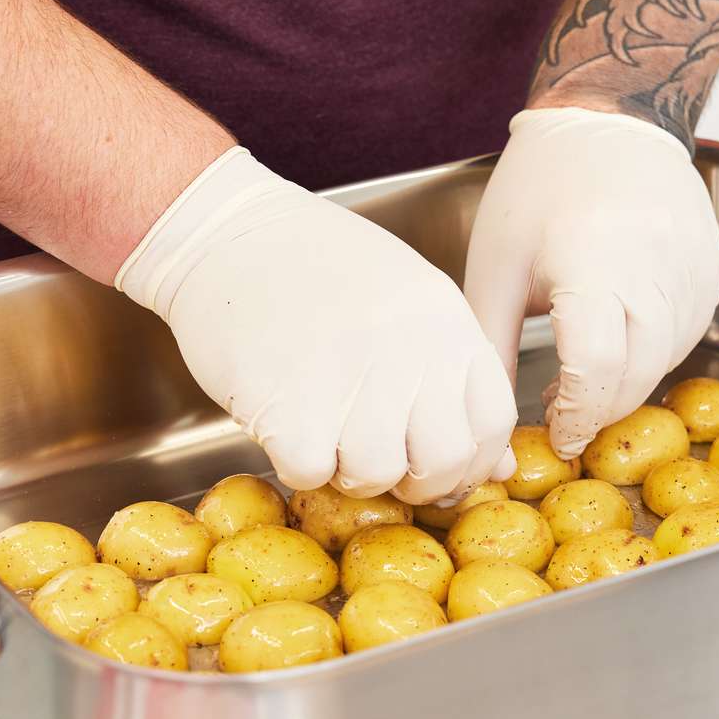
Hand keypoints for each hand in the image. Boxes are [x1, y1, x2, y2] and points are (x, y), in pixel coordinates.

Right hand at [117, 147, 517, 502]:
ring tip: (328, 433)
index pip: (494, 420)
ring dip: (351, 472)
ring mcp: (350, 377)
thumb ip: (451, 375)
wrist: (223, 234)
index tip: (442, 465)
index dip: (473, 460)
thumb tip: (494, 468)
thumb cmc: (315, 268)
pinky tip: (288, 424)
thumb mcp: (406, 300)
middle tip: (384, 464)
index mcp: (444, 321)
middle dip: (418, 483)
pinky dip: (298, 464)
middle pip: (445, 460)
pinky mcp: (289, 405)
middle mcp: (408, 349)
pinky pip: (312, 472)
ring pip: (379, 475)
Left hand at [464, 107, 718, 458]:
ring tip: (582, 373)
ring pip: (665, 363)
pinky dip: (650, 355)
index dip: (575, 413)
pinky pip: (685, 338)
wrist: (611, 121)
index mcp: (593, 263)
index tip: (554, 434)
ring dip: (624, 384)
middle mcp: (656, 269)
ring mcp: (693, 273)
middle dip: (597, 410)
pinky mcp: (712, 275)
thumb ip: (492, 355)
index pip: (597, 367)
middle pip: (636, 375)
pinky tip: (616, 338)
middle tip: (562, 417)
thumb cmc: (538, 191)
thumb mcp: (493, 271)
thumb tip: (492, 434)